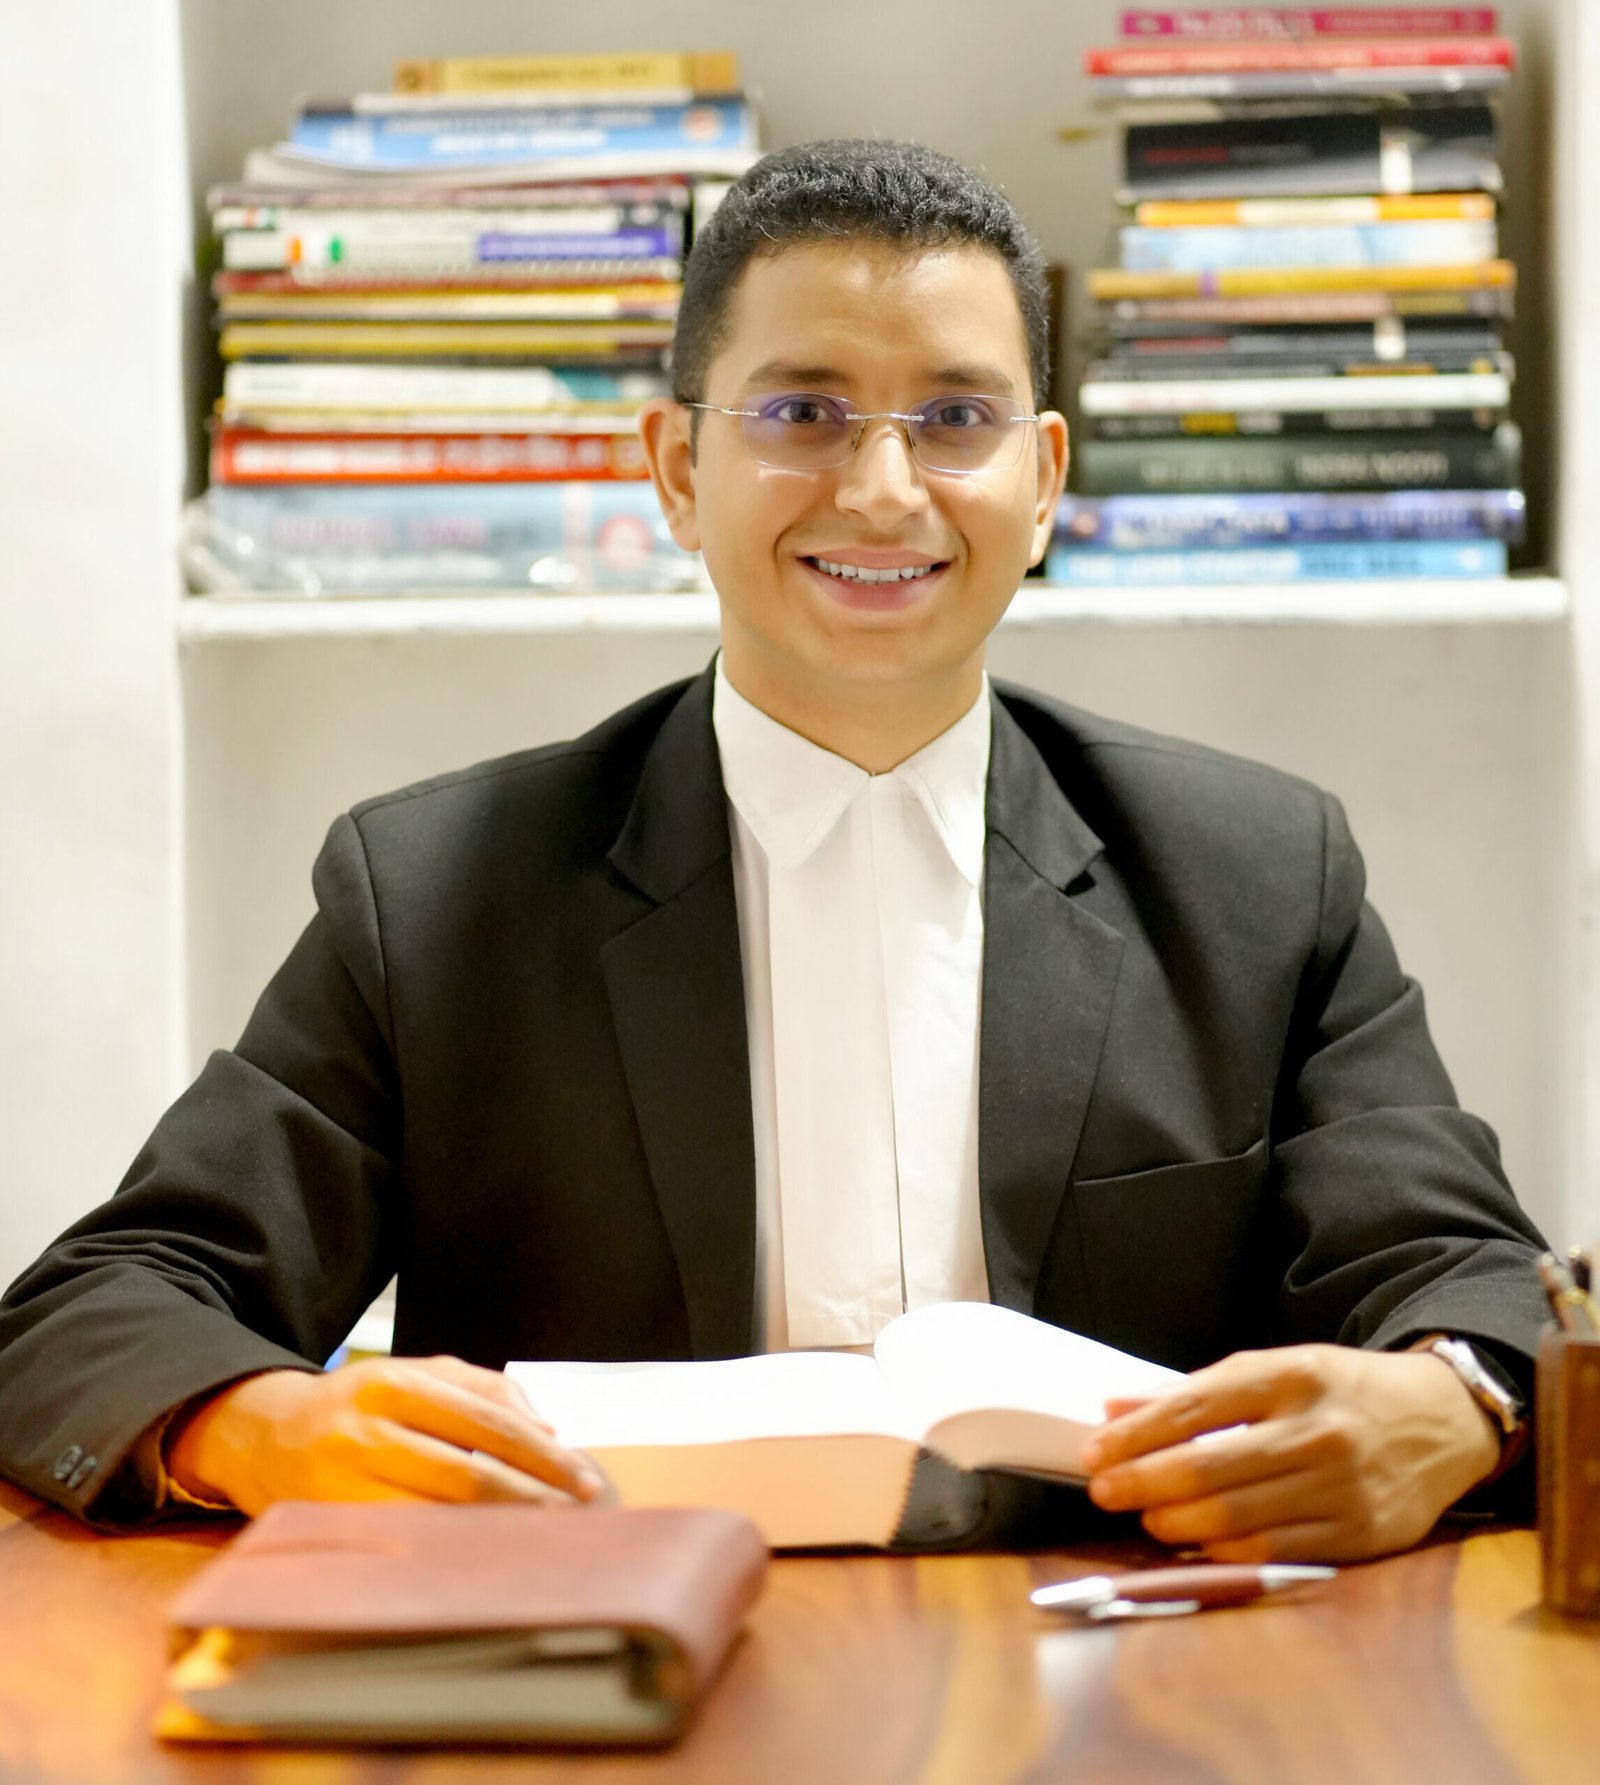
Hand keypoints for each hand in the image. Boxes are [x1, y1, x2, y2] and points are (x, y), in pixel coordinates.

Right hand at [165, 1355, 605, 1517]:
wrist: (263, 1436)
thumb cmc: (359, 1404)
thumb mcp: (414, 1373)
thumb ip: (482, 1388)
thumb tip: (547, 1427)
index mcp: (394, 1382)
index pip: (486, 1420)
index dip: (540, 1452)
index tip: (581, 1476)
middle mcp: (365, 1429)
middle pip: (468, 1473)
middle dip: (531, 1497)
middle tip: (574, 1514)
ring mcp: (341, 1481)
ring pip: (438, 1514)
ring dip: (499, 1530)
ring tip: (542, 1538)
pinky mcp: (328, 1525)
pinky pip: (404, 1542)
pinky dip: (451, 1550)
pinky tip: (485, 1556)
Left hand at [1078, 1344, 1501, 1563]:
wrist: (1443, 1419)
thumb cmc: (1342, 1391)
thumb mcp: (1276, 1369)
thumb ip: (1197, 1391)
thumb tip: (1116, 1407)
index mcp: (1290, 1376)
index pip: (1193, 1407)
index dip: (1136, 1435)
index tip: (1096, 1452)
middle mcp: (1316, 1430)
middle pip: (1208, 1467)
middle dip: (1142, 1482)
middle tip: (1104, 1491)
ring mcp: (1341, 1486)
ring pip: (1235, 1516)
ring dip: (1175, 1522)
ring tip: (1145, 1517)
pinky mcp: (1361, 1534)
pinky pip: (1274, 1550)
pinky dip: (1225, 1550)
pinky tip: (1196, 1543)